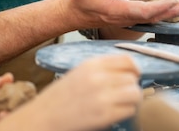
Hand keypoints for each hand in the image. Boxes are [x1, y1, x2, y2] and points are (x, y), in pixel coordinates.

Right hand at [0, 54, 141, 130]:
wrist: (43, 117)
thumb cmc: (59, 98)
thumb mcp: (79, 73)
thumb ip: (101, 69)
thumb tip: (127, 71)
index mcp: (91, 64)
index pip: (127, 59)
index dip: (134, 68)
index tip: (134, 75)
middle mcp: (98, 77)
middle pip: (133, 77)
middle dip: (131, 85)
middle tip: (123, 93)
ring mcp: (103, 96)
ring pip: (135, 93)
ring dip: (132, 99)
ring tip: (121, 103)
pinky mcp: (105, 115)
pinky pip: (130, 110)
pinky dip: (127, 112)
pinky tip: (115, 113)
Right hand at [60, 0, 178, 27]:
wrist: (72, 13)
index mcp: (115, 10)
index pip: (141, 11)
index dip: (159, 7)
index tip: (174, 1)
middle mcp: (124, 17)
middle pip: (152, 17)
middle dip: (171, 11)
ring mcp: (127, 19)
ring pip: (153, 18)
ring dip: (170, 13)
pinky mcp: (128, 17)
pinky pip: (149, 17)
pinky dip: (163, 13)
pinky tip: (174, 7)